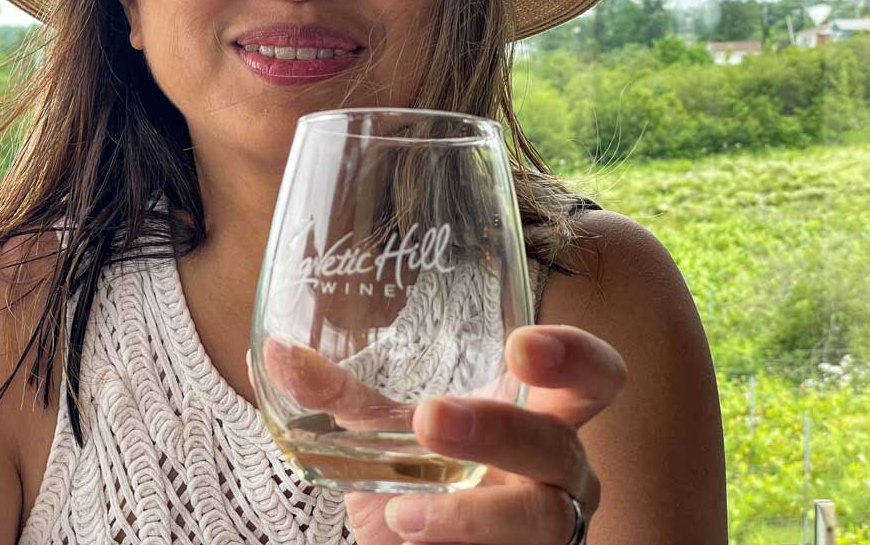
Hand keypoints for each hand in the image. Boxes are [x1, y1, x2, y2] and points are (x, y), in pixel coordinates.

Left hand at [250, 325, 626, 543]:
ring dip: (470, 517)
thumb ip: (341, 395)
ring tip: (402, 516)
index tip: (521, 343)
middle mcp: (560, 471)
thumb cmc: (431, 474)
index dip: (574, 358)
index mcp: (544, 414)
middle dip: (500, 430)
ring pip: (539, 523)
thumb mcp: (388, 431)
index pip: (596, 376)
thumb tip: (273, 352)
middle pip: (561, 447)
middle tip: (429, 419)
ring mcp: (548, 530)